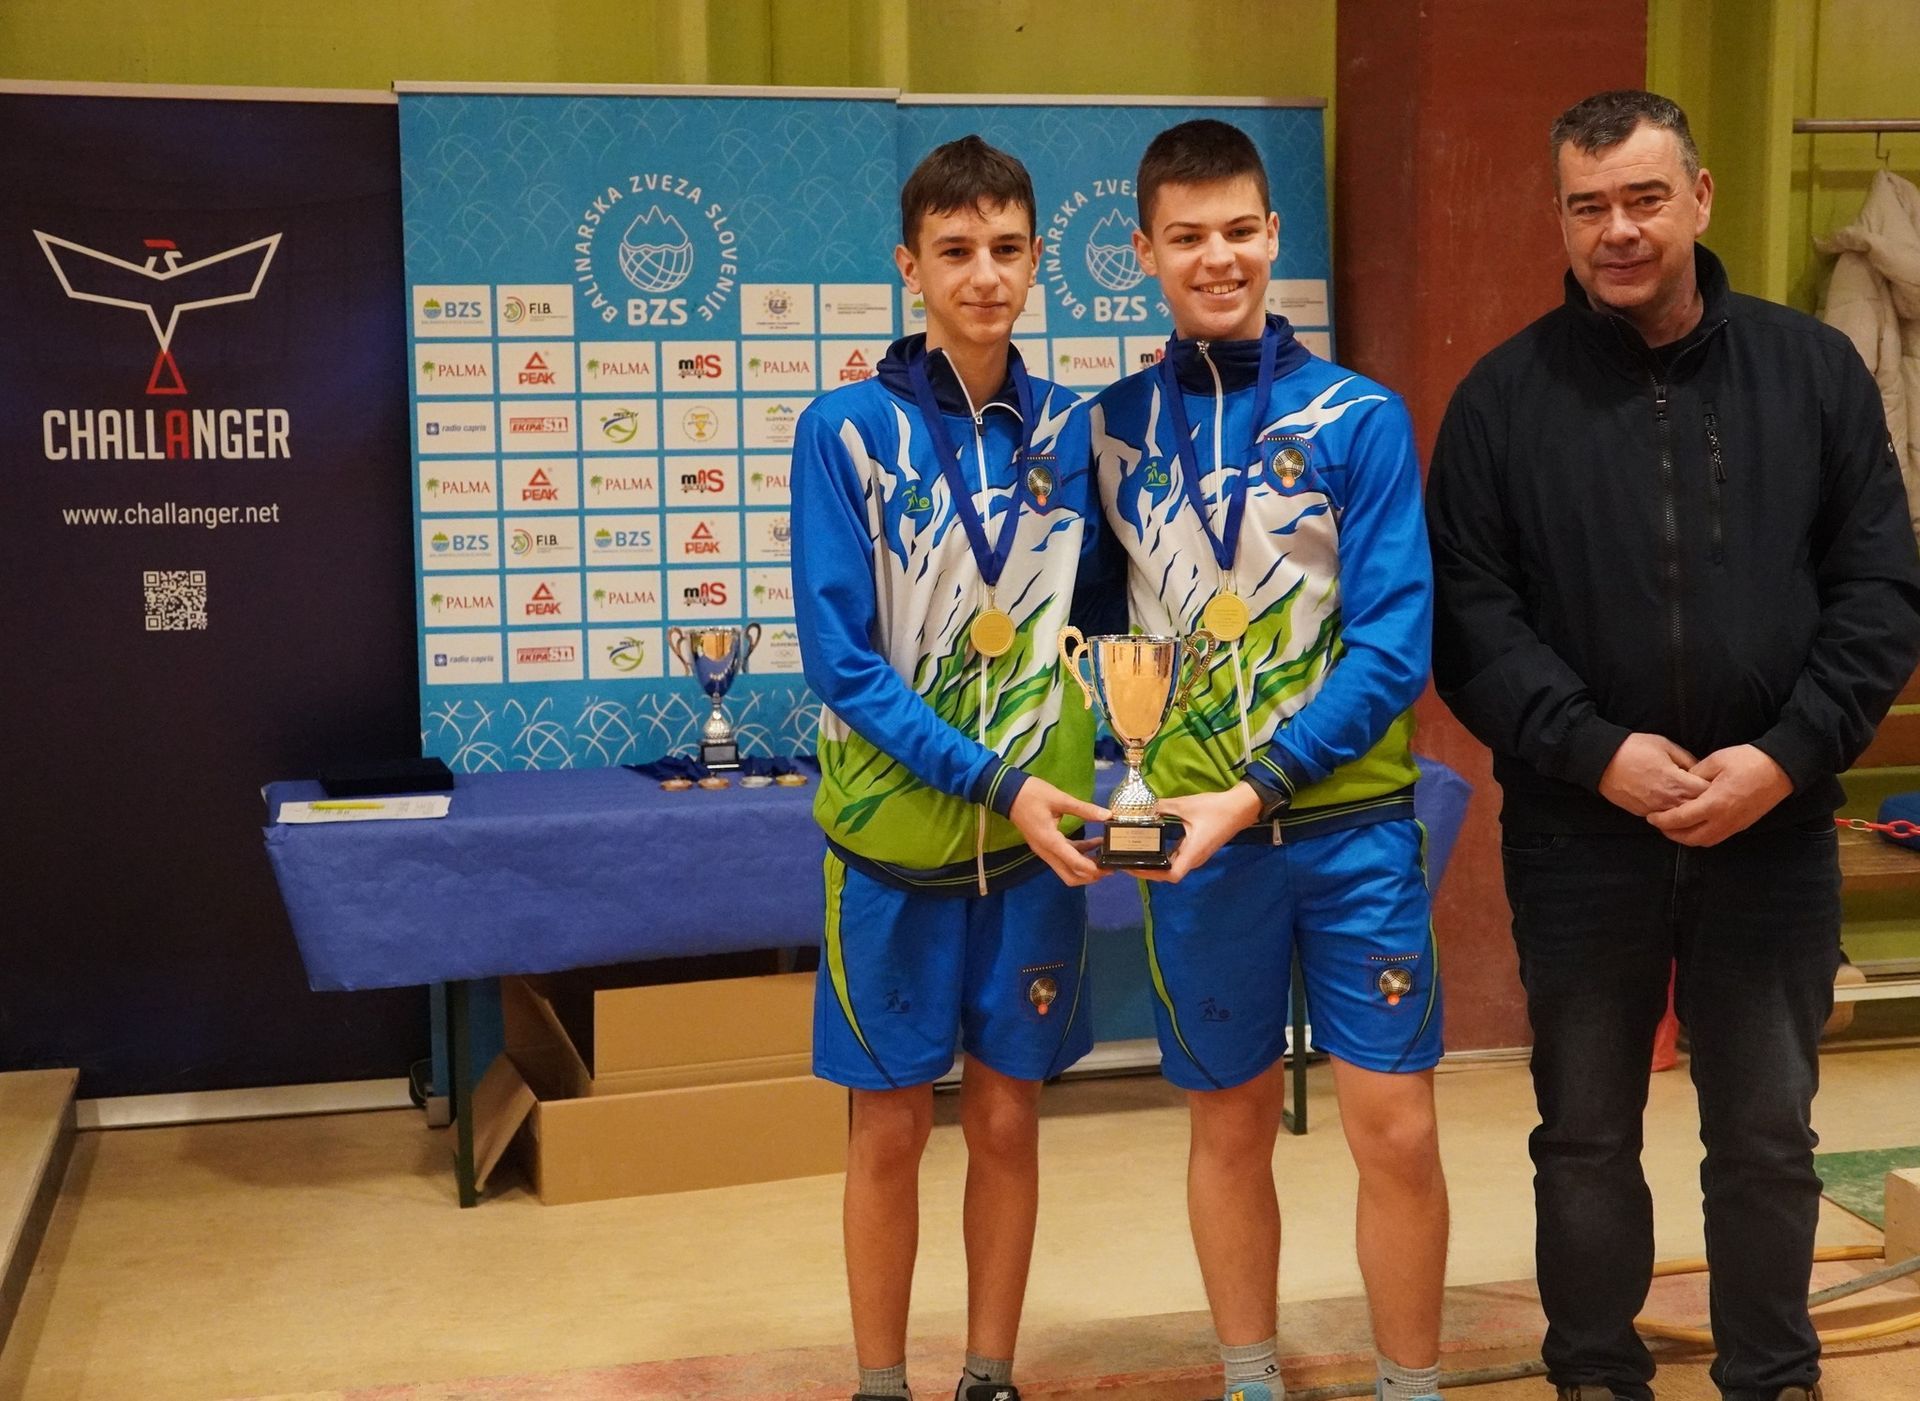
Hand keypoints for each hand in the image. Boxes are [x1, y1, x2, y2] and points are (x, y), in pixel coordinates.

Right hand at [1008, 777, 1111, 885]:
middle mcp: (1047, 852)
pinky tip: (1095, 845)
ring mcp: (1045, 850)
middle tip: (1109, 867)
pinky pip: (1065, 857)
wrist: (1008, 793)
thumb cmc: (1032, 794)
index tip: (1110, 866)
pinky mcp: (1046, 846)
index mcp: (1050, 841)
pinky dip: (1079, 855)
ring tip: (1106, 857)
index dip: (1093, 868)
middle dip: (1090, 876)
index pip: (1074, 863)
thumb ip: (1084, 809)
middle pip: (1070, 876)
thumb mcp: (1059, 799)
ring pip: (1067, 870)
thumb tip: (1107, 815)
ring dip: (1086, 867)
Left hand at [1137, 782, 1263, 882]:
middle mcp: (1194, 858)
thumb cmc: (1215, 808)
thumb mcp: (1185, 805)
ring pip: (1174, 866)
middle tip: (1129, 861)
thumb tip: (1143, 807)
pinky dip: (1165, 856)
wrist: (1241, 807)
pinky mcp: (1198, 848)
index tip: (1134, 867)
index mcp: (1192, 853)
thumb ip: (1162, 807)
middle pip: (1169, 874)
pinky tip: (1153, 846)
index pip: (1172, 875)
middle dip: (1149, 870)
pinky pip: (1179, 857)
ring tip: (1136, 856)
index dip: (1151, 874)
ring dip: (1156, 864)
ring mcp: (1197, 854)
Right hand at [1597, 732, 1709, 815]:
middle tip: (1710, 794)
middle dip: (1706, 802)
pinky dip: (1673, 815)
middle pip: (1698, 809)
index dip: (1715, 787)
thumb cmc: (1634, 749)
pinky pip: (1665, 819)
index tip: (1717, 782)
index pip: (1707, 792)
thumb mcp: (1666, 745)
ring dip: (1689, 811)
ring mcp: (1655, 809)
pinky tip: (1675, 806)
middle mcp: (1668, 801)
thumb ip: (1688, 759)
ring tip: (1694, 802)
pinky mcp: (1644, 813)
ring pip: (1682, 819)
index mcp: (1677, 782)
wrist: (1602, 761)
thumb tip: (1700, 770)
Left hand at [1646, 745, 1792, 846]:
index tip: (1650, 817)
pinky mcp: (1743, 825)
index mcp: (1714, 804)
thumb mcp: (1715, 761)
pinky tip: (1695, 825)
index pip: (1680, 819)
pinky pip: (1717, 838)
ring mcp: (1735, 825)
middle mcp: (1724, 820)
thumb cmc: (1748, 761)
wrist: (1782, 769)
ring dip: (1687, 838)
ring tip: (1675, 826)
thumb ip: (1693, 775)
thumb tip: (1680, 785)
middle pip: (1691, 838)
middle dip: (1671, 834)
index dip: (1662, 820)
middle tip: (1659, 824)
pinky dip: (1702, 836)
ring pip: (1705, 842)